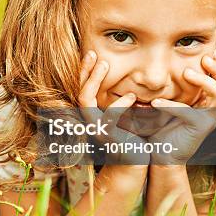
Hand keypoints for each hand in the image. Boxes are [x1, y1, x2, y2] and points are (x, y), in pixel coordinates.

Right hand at [77, 50, 148, 164]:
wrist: (135, 162)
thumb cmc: (133, 136)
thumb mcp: (126, 114)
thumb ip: (122, 99)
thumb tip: (126, 81)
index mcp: (93, 114)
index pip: (83, 89)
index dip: (85, 72)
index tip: (92, 54)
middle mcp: (90, 120)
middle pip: (80, 91)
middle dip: (86, 71)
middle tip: (94, 54)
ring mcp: (97, 129)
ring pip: (85, 100)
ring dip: (94, 80)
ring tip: (105, 65)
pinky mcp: (108, 137)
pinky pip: (109, 116)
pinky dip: (119, 104)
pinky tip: (131, 96)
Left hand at [147, 51, 215, 164]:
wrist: (160, 153)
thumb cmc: (161, 125)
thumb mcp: (165, 101)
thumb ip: (168, 86)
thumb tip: (155, 63)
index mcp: (207, 99)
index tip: (205, 49)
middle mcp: (212, 108)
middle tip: (204, 57)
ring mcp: (209, 118)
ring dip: (204, 81)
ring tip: (187, 73)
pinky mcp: (200, 129)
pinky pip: (190, 113)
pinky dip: (172, 106)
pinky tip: (155, 103)